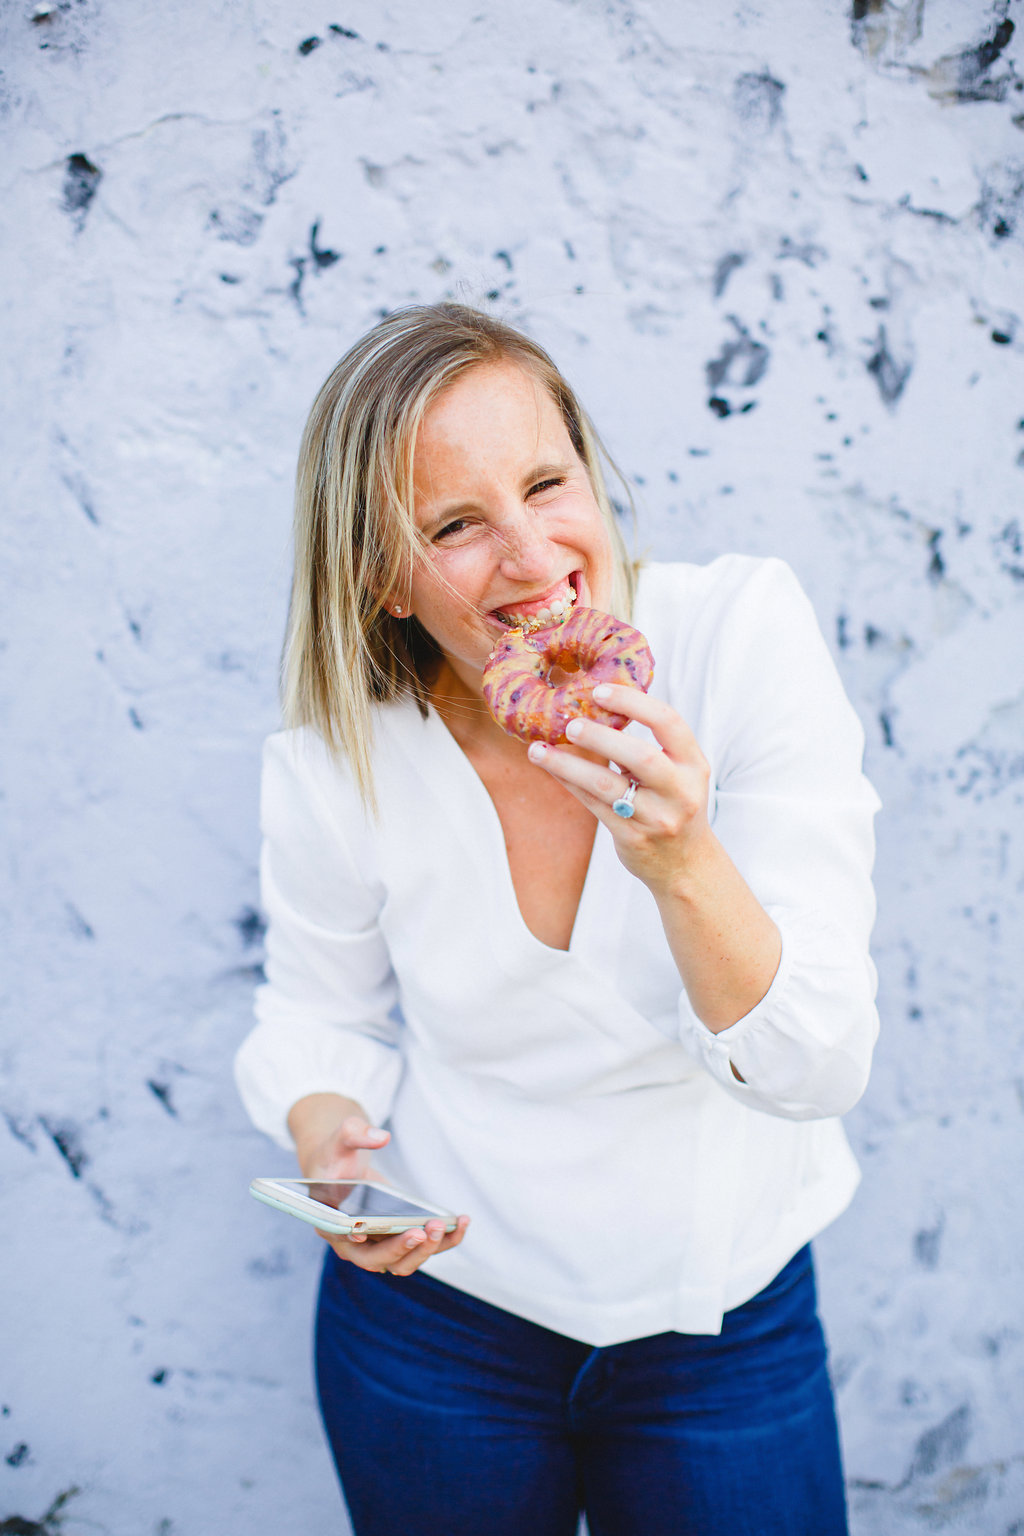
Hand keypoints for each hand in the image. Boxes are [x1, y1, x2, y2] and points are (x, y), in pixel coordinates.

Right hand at [290, 1094, 469, 1277]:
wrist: (342, 1165)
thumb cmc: (337, 1156)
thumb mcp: (340, 1139)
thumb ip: (355, 1133)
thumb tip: (381, 1137)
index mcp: (331, 1224)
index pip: (347, 1245)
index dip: (366, 1246)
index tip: (377, 1235)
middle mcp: (353, 1244)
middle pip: (380, 1260)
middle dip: (405, 1248)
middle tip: (429, 1227)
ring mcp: (377, 1245)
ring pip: (404, 1262)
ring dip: (428, 1249)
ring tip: (446, 1224)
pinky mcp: (397, 1239)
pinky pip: (421, 1249)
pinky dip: (444, 1241)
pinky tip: (462, 1221)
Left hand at [527, 683, 713, 897]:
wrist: (686, 865)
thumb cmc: (675, 806)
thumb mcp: (679, 774)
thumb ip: (652, 746)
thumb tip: (600, 706)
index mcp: (693, 765)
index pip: (669, 723)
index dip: (634, 703)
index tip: (600, 691)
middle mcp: (679, 791)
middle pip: (641, 757)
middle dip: (602, 736)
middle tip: (570, 724)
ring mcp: (656, 818)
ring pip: (607, 786)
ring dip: (569, 765)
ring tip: (539, 749)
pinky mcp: (632, 838)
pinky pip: (593, 805)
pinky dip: (569, 783)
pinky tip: (551, 767)